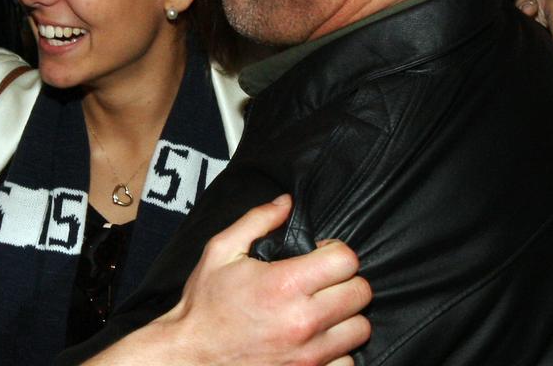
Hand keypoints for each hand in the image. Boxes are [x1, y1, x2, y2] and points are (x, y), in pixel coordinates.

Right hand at [140, 195, 371, 365]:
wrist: (190, 356)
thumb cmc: (204, 304)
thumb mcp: (220, 252)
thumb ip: (256, 220)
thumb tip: (287, 202)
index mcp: (284, 284)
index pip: (347, 261)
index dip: (336, 252)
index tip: (320, 257)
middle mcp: (303, 320)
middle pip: (361, 292)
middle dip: (344, 281)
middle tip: (321, 283)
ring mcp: (309, 354)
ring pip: (361, 328)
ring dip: (345, 317)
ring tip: (320, 312)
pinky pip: (348, 361)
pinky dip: (337, 351)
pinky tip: (315, 340)